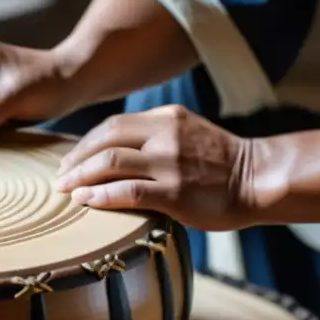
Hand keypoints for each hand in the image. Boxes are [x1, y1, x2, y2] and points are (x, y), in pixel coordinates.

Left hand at [55, 105, 259, 230]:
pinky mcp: (175, 192)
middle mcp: (165, 135)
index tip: (71, 160)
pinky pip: (127, 191)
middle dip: (76, 159)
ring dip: (81, 176)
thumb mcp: (187, 134)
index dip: (85, 143)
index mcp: (166, 118)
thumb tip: (114, 153)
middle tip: (60, 177)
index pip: (113, 125)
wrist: (258, 180)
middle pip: (104, 139)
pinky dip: (100, 195)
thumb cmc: (221, 164)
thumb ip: (155, 137)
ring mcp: (169, 163)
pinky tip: (85, 201)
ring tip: (66, 190)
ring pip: (110, 161)